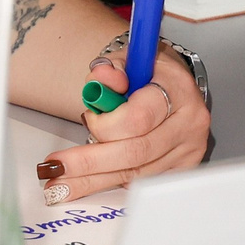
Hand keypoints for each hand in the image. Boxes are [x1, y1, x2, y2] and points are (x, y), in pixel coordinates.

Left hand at [39, 49, 207, 201]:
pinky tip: (88, 185)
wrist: (176, 86)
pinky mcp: (183, 168)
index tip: (87, 119)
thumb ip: (110, 68)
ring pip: (136, 174)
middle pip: (135, 153)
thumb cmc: (150, 74)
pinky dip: (112, 183)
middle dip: (90, 163)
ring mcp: (188, 150)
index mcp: (178, 90)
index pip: (138, 118)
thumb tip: (102, 77)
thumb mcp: (128, 59)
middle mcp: (188, 123)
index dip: (105, 125)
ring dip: (95, 180)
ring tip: (62, 184)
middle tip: (57, 169)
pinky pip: (142, 182)